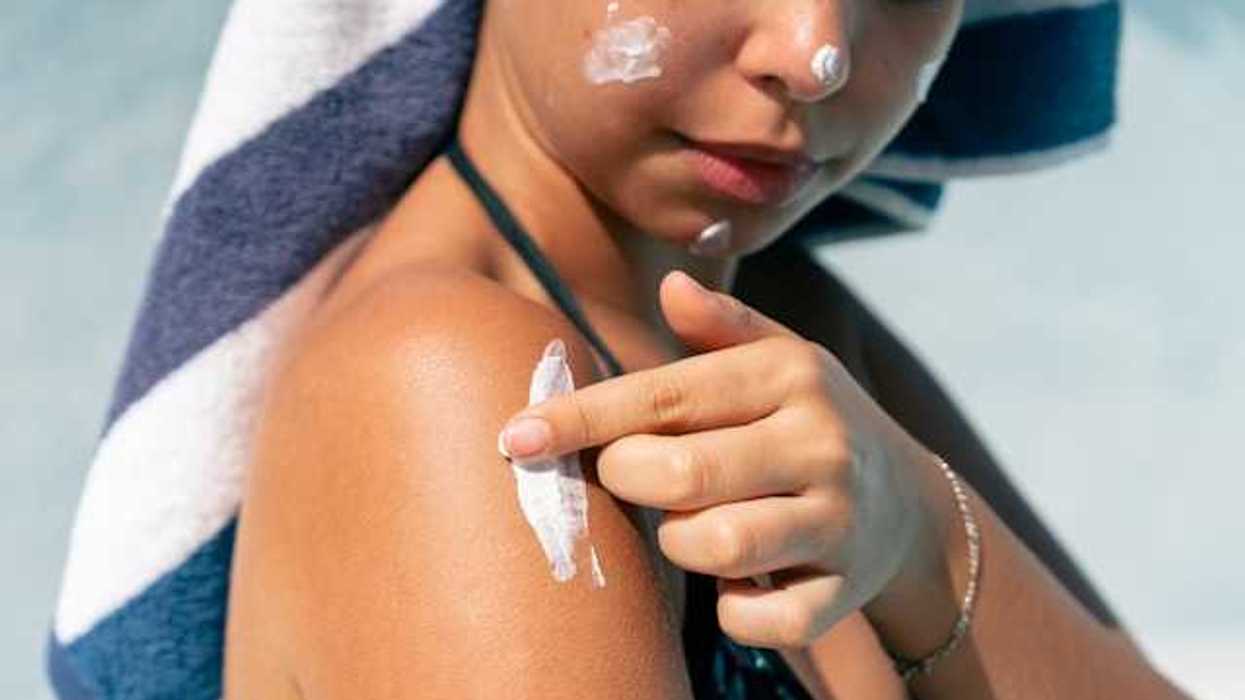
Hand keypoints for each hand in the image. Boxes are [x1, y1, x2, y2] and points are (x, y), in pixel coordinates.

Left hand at [498, 269, 948, 648]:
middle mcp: (818, 444)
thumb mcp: (782, 359)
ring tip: (694, 522)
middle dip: (628, 479)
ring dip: (679, 542)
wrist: (910, 505)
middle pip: (681, 473)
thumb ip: (723, 324)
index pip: (665, 394)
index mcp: (790, 375)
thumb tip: (671, 283)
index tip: (514, 436)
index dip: (583, 417)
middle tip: (631, 474)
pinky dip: (732, 609)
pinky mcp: (844, 591)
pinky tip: (737, 581)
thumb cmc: (812, 421)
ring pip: (714, 545)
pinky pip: (761, 619)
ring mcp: (837, 521)